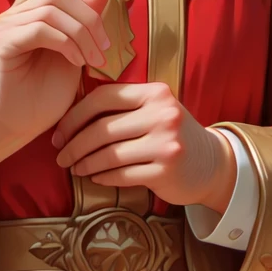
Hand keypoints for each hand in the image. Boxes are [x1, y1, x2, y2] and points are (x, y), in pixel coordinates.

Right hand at [0, 0, 110, 184]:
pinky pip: (40, 30)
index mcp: (30, 11)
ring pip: (51, 10)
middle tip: (106, 46)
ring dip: (81, 33)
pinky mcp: (2, 44)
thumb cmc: (46, 92)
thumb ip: (85, 19)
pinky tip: (75, 61)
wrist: (22, 125)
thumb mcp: (76, 50)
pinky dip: (65, 43)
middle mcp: (14, 14)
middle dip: (89, 16)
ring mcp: (5, 27)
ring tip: (94, 59)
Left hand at [53, 82, 236, 210]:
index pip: (104, 97)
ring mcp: (166, 144)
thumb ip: (124, 106)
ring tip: (74, 168)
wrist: (211, 163)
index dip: (75, 115)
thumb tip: (71, 116)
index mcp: (155, 93)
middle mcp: (162, 115)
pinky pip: (122, 174)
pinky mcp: (165, 171)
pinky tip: (95, 177)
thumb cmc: (172, 134)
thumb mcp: (155, 109)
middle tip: (60, 156)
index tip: (60, 132)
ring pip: (109, 154)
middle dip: (74, 145)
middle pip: (102, 129)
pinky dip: (103, 177)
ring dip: (85, 164)